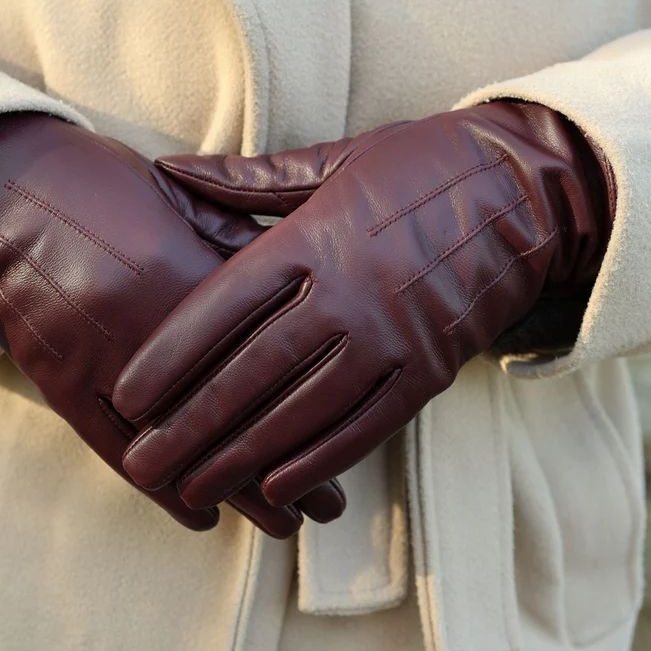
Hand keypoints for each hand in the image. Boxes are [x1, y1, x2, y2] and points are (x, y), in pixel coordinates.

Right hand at [0, 113, 344, 535]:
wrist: (3, 192)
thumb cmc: (102, 185)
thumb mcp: (181, 199)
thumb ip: (235, 243)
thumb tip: (296, 282)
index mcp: (179, 271)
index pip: (258, 352)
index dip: (306, 403)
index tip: (346, 442)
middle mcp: (143, 326)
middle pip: (227, 411)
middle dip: (282, 467)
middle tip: (329, 509)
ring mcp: (97, 359)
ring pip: (176, 443)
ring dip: (232, 489)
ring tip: (283, 525)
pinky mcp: (57, 380)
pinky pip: (111, 446)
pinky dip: (157, 488)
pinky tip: (199, 517)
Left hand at [114, 102, 612, 508]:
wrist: (524, 192)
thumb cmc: (416, 169)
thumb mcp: (332, 161)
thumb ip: (246, 180)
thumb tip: (167, 170)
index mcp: (313, 238)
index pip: (224, 305)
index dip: (169, 354)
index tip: (126, 394)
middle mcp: (348, 293)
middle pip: (252, 372)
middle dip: (190, 425)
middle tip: (142, 462)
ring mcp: (392, 338)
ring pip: (302, 411)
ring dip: (243, 457)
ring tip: (192, 489)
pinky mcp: (430, 371)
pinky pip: (365, 427)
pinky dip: (318, 461)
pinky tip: (276, 488)